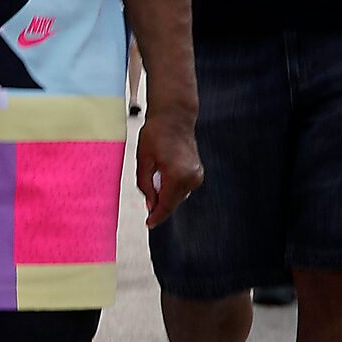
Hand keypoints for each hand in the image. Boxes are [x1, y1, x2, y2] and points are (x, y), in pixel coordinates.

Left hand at [136, 110, 204, 227]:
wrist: (174, 118)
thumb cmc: (156, 135)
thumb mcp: (143, 161)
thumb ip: (145, 186)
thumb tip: (150, 205)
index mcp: (176, 175)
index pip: (166, 205)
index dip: (156, 217)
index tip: (148, 224)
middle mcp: (190, 177)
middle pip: (173, 203)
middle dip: (160, 207)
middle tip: (147, 208)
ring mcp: (196, 175)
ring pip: (178, 197)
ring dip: (166, 197)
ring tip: (154, 180)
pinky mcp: (198, 172)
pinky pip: (183, 188)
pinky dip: (172, 189)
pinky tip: (163, 178)